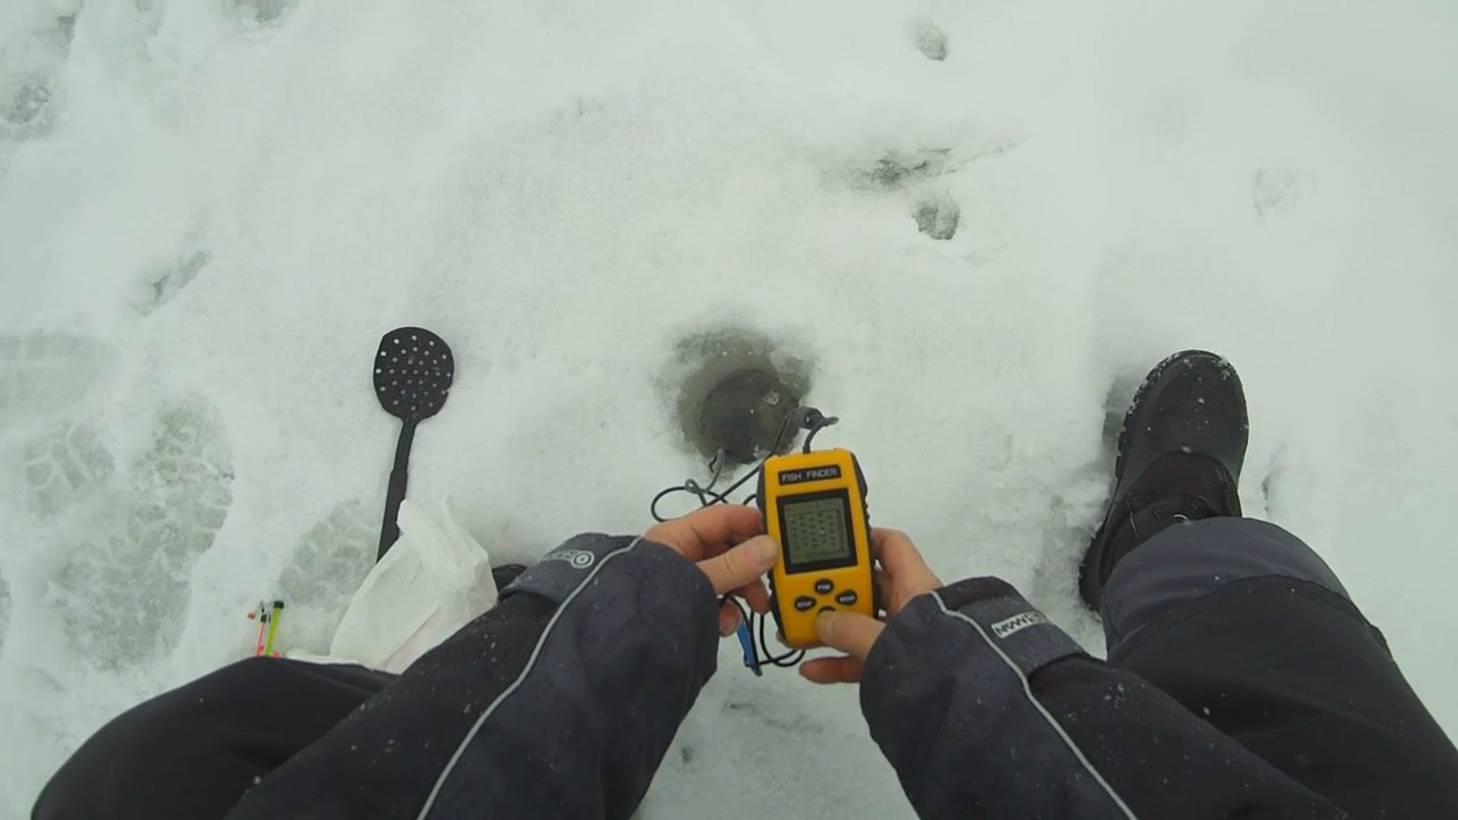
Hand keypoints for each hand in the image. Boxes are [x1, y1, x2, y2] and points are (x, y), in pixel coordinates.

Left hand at [645, 505, 778, 636]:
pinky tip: (721, 624)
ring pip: (727, 578)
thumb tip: (768, 547)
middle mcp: (682, 556)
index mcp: (678, 537)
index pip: (723, 517)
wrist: (626, 648)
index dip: (752, 522)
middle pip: (730, 550)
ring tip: (753, 607)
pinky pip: (716, 601)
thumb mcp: (698, 581)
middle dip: (752, 567)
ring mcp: (685, 583)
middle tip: (771, 580)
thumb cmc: (649, 605)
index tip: (779, 535)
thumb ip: (734, 565)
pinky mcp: (688, 606)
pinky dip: (725, 612)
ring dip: (742, 593)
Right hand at [800, 528, 940, 683]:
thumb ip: (850, 630)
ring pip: (860, 623)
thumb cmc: (933, 659)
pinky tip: (812, 669)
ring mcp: (903, 637)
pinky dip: (838, 662)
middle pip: (866, 587)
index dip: (863, 539)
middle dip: (834, 591)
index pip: (890, 546)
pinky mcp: (898, 666)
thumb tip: (822, 622)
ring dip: (830, 628)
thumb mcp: (885, 641)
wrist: (960, 705)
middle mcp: (909, 606)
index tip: (831, 544)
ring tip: (798, 631)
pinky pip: (862, 656)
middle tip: (804, 593)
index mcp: (914, 586)